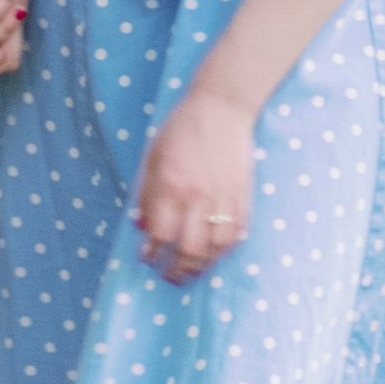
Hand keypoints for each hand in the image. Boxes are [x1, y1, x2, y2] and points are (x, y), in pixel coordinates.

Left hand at [134, 86, 253, 283]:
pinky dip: (225, 249)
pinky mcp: (243, 195)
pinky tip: (215, 253)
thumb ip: (146, 193)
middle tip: (170, 276)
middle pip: (189, 249)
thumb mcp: (152, 157)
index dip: (152, 252)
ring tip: (192, 271)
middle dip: (178, 270)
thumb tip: (141, 226)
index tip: (147, 258)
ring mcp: (223, 197)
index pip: (160, 233)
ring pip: (216, 247)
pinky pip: (237, 233)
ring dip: (203, 266)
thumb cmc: (180, 129)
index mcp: (170, 185)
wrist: (220, 107)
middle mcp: (197, 196)